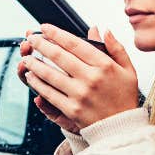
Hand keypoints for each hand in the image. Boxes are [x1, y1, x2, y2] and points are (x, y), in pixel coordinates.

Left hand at [20, 23, 139, 128]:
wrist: (121, 127)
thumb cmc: (124, 97)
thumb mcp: (128, 69)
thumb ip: (115, 48)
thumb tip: (102, 29)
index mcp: (104, 65)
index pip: (75, 44)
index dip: (56, 33)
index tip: (45, 27)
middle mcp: (91, 78)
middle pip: (59, 56)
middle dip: (41, 44)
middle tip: (31, 38)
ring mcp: (80, 94)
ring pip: (51, 74)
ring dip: (35, 63)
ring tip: (26, 56)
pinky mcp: (72, 109)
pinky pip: (50, 93)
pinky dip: (38, 83)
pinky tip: (31, 76)